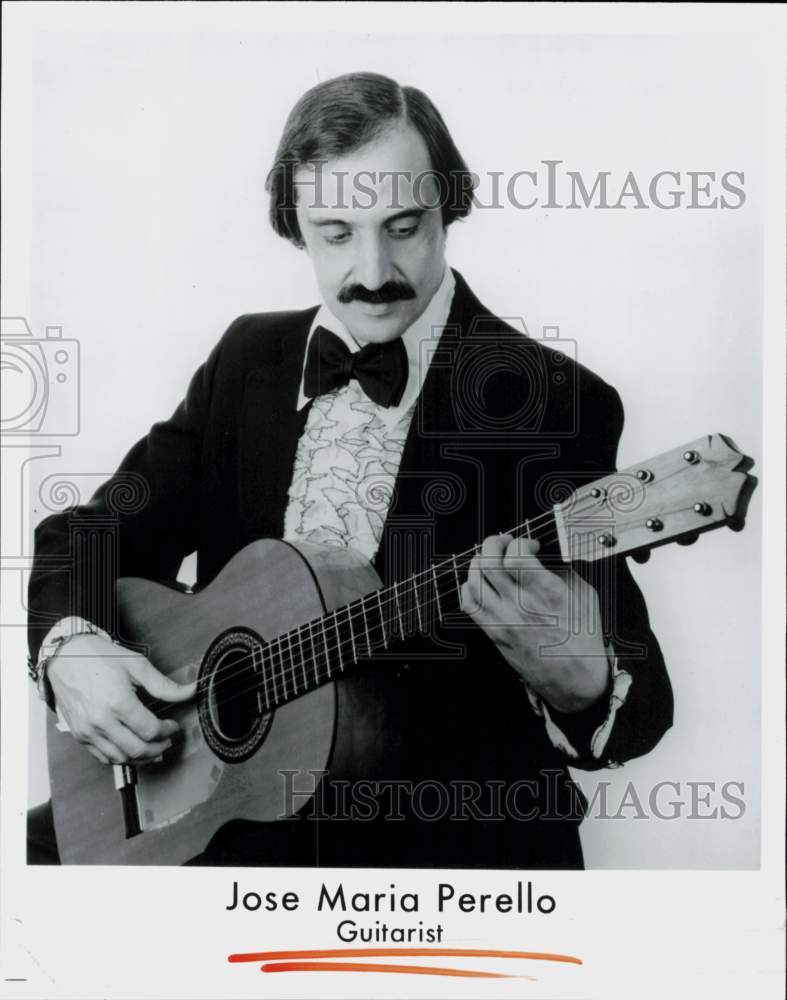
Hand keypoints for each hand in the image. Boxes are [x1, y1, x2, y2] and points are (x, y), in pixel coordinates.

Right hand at [47, 634, 195, 764]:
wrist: (64, 657)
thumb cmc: (100, 657)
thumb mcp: (136, 665)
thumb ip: (164, 685)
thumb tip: (191, 691)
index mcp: (118, 702)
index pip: (150, 730)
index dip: (168, 731)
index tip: (173, 726)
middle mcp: (101, 721)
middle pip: (137, 750)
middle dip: (158, 749)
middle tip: (167, 741)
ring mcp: (88, 731)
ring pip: (120, 758)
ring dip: (141, 758)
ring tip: (153, 748)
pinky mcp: (79, 735)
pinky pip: (102, 757)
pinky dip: (120, 758)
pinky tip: (131, 750)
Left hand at [460, 534, 609, 712]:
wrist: (575, 680)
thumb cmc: (583, 639)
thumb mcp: (586, 596)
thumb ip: (564, 570)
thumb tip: (546, 554)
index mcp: (546, 594)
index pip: (516, 557)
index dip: (521, 542)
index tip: (531, 546)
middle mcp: (520, 606)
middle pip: (489, 563)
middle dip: (494, 543)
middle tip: (506, 543)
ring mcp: (503, 620)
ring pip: (474, 580)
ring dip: (480, 561)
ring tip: (492, 558)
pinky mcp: (494, 633)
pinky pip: (469, 604)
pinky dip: (469, 586)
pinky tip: (480, 581)